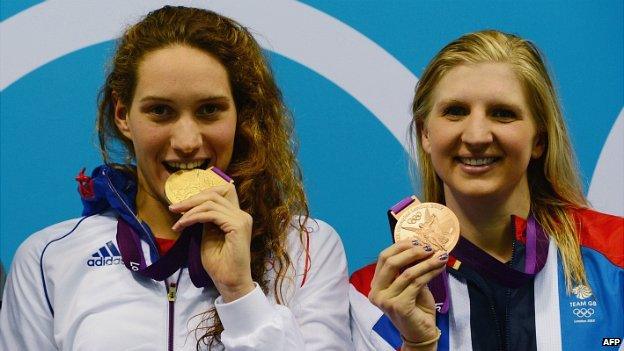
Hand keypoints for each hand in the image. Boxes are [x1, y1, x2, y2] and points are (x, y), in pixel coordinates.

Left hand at [169, 183, 254, 301]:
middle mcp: (242, 215)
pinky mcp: (237, 226)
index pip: (222, 192)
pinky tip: (183, 225)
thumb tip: (194, 207)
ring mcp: (241, 219)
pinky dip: (194, 217)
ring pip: (211, 203)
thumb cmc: (220, 265)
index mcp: (237, 216)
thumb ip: (206, 220)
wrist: (230, 283)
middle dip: (191, 199)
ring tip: (177, 222)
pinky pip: (211, 214)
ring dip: (190, 210)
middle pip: (214, 194)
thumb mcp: (209, 236)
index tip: (184, 204)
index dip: (202, 193)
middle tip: (173, 208)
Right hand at [368, 240, 447, 348]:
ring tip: (440, 256)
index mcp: (376, 285)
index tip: (418, 241)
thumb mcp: (410, 285)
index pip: (383, 258)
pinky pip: (416, 283)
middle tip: (429, 247)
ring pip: (407, 273)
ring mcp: (386, 301)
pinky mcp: (399, 306)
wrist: (421, 333)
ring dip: (426, 262)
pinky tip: (440, 267)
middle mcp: (376, 293)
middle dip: (412, 252)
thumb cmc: (416, 308)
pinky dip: (430, 272)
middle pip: (391, 263)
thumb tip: (421, 246)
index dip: (400, 247)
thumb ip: (409, 268)